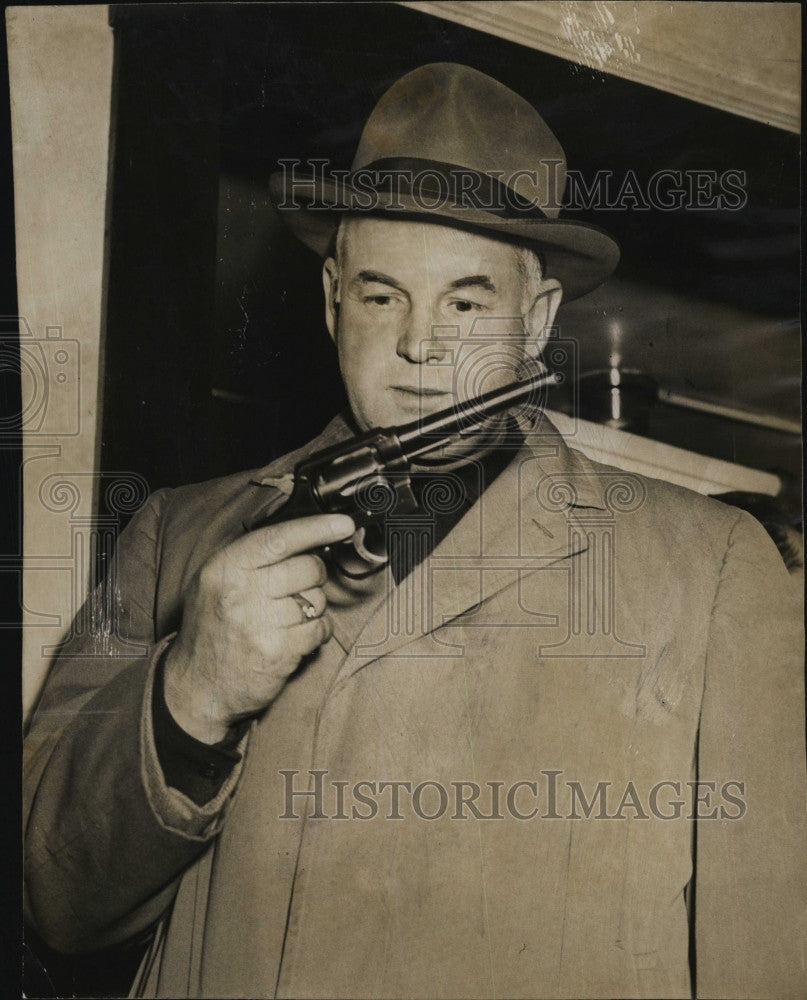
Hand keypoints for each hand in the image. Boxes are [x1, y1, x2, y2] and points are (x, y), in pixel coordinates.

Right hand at [163, 513, 354, 743]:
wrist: (196, 684)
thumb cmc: (214, 626)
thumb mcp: (216, 580)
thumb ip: (255, 558)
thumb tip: (310, 537)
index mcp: (226, 567)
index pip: (280, 539)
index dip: (317, 528)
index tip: (343, 525)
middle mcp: (241, 592)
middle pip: (308, 568)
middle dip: (315, 575)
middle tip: (303, 586)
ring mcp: (260, 625)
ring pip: (317, 600)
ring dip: (314, 607)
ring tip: (290, 617)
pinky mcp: (278, 653)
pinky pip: (319, 629)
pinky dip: (317, 632)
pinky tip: (297, 636)